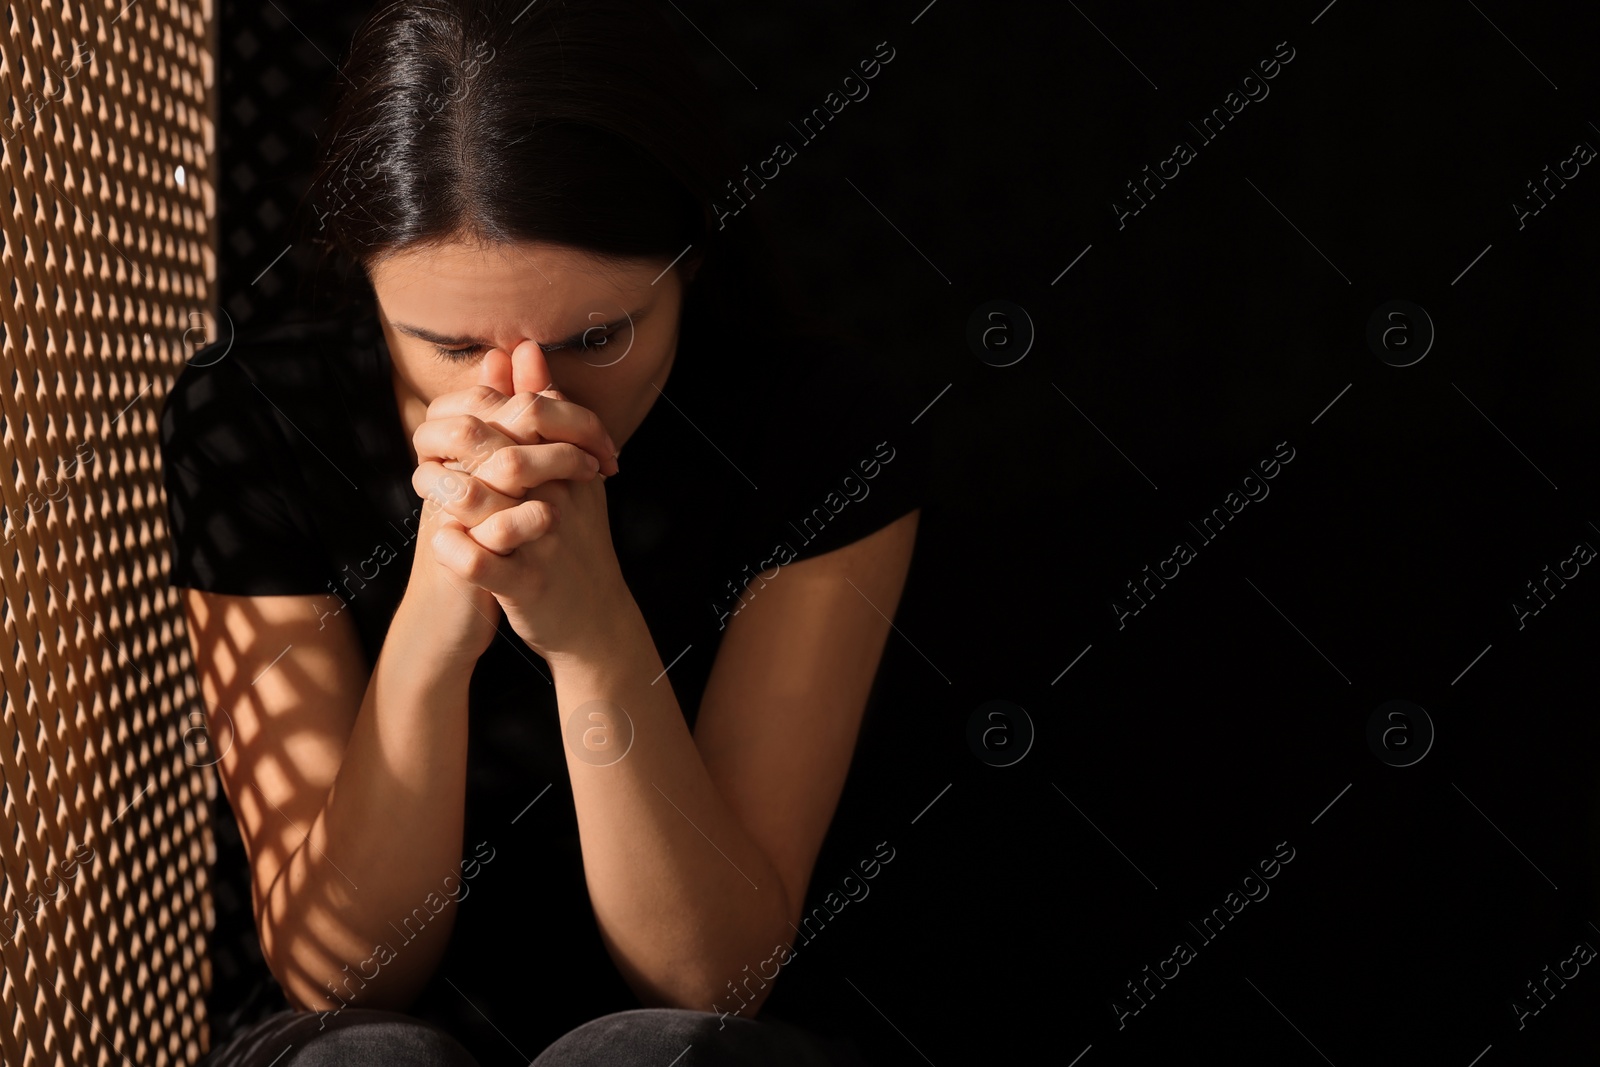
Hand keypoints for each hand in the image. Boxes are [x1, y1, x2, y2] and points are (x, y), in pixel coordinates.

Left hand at [424, 342, 632, 661]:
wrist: (595, 617)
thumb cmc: (572, 536)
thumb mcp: (567, 471)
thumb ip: (545, 409)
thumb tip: (523, 348)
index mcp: (571, 466)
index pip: (530, 413)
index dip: (480, 407)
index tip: (449, 417)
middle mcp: (562, 499)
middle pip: (504, 451)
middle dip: (454, 445)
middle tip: (424, 447)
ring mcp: (545, 542)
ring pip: (484, 501)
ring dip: (443, 490)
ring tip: (427, 487)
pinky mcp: (527, 585)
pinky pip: (479, 561)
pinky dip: (452, 549)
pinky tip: (439, 540)